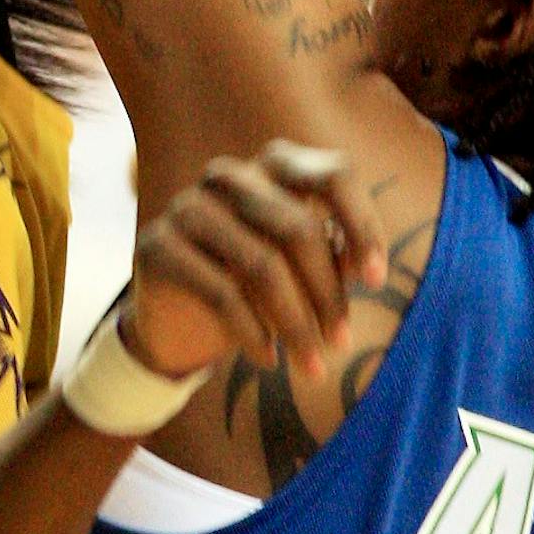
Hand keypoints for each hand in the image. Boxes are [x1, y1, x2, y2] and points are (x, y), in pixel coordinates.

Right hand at [123, 143, 383, 382]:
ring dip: (295, 324)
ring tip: (313, 366)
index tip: (376, 280)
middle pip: (298, 228)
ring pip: (261, 264)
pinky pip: (221, 292)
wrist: (178, 322)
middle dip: (327, 294)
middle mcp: (229, 177)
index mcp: (275, 167)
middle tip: (341, 342)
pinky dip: (252, 333)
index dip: (363, 225)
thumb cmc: (256, 288)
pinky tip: (269, 361)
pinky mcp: (157, 244)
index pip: (334, 176)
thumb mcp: (304, 270)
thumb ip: (334, 256)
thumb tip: (364, 266)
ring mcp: (188, 206)